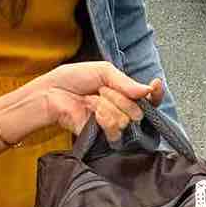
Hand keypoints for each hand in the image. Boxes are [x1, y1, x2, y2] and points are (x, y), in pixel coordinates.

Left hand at [30, 62, 164, 141]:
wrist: (50, 94)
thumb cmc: (73, 79)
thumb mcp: (103, 71)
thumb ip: (126, 82)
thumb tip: (147, 91)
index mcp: (124, 93)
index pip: (149, 98)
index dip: (155, 94)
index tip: (155, 86)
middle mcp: (121, 109)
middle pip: (138, 109)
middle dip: (119, 96)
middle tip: (101, 90)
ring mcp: (112, 123)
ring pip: (126, 119)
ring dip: (107, 105)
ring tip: (91, 100)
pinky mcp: (101, 135)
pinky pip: (114, 128)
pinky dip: (103, 117)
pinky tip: (91, 111)